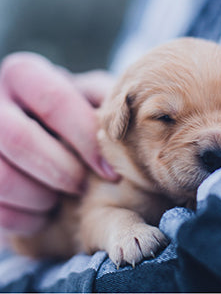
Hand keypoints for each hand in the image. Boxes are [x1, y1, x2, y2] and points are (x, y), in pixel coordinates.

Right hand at [0, 52, 116, 236]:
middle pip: (18, 138)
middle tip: (81, 186)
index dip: (86, 139)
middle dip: (60, 170)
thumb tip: (133, 107)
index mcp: (25, 75)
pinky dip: (24, 218)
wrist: (38, 139)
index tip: (110, 171)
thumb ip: (106, 98)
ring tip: (61, 198)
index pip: (55, 101)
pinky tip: (44, 213)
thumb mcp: (90, 99)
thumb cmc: (73, 118)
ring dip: (40, 197)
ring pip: (1, 175)